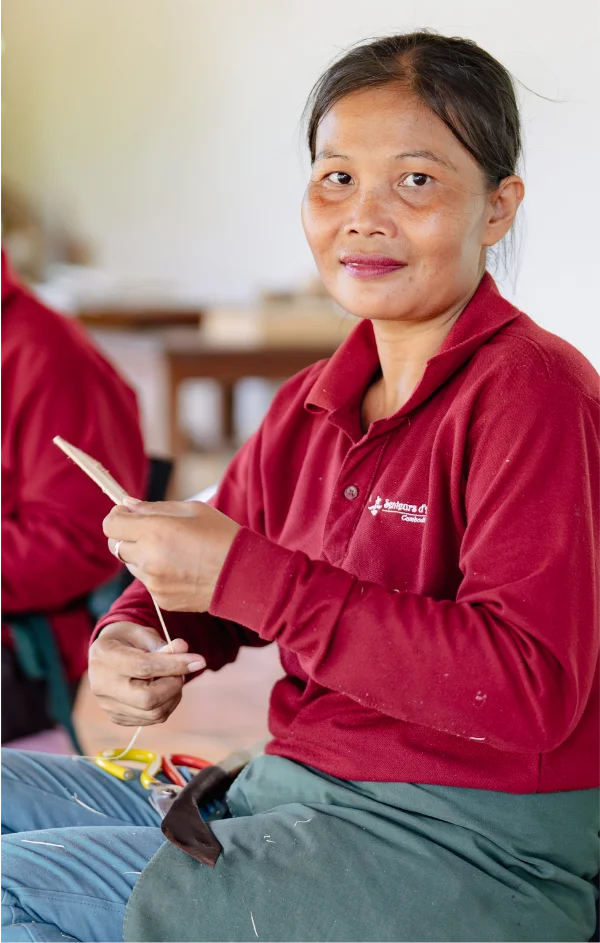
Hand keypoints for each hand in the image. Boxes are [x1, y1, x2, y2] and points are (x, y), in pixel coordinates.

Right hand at [88, 621, 205, 725]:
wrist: (103, 656)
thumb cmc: (125, 640)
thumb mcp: (141, 633)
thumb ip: (162, 643)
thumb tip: (183, 648)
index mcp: (105, 657)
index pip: (144, 667)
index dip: (175, 665)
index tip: (199, 660)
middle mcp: (102, 686)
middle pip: (147, 699)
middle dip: (174, 685)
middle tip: (181, 671)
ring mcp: (108, 706)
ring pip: (152, 713)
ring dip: (173, 696)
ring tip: (173, 678)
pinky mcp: (117, 718)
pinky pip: (151, 719)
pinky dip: (166, 705)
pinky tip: (164, 689)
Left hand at [103, 499, 240, 611]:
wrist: (244, 575)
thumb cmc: (221, 535)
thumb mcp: (191, 510)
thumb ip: (153, 508)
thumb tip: (128, 505)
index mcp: (155, 531)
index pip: (111, 524)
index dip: (117, 516)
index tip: (128, 514)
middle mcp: (148, 558)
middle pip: (116, 545)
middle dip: (127, 536)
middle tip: (149, 531)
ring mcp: (153, 582)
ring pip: (130, 564)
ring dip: (141, 555)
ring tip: (172, 550)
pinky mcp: (161, 599)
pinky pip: (147, 581)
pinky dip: (156, 573)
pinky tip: (180, 568)